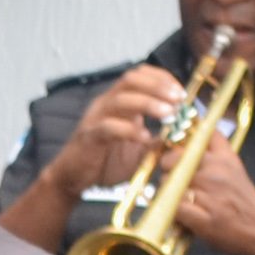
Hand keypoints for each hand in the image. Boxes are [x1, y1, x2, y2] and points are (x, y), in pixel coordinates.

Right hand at [58, 65, 184, 197]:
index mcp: (118, 103)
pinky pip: (108, 127)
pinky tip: (144, 137)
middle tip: (178, 99)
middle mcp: (106, 104)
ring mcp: (95, 118)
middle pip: (131, 80)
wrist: (73, 178)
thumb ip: (156, 140)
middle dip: (158, 86)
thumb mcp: (138, 150)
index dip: (162, 79)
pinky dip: (129, 130)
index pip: (139, 76)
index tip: (181, 93)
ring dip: (148, 103)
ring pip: (121, 99)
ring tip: (169, 113)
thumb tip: (181, 135)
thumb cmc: (105, 162)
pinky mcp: (89, 137)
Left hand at [172, 132, 254, 254]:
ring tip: (173, 195)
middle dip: (167, 165)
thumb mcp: (234, 168)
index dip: (182, 138)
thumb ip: (215, 154)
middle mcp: (217, 172)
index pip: (200, 134)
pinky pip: (174, 206)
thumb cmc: (244, 201)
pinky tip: (177, 211)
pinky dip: (171, 209)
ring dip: (166, 189)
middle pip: (175, 157)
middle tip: (169, 174)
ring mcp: (210, 194)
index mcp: (225, 158)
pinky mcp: (204, 218)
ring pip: (170, 182)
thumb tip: (188, 141)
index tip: (177, 146)